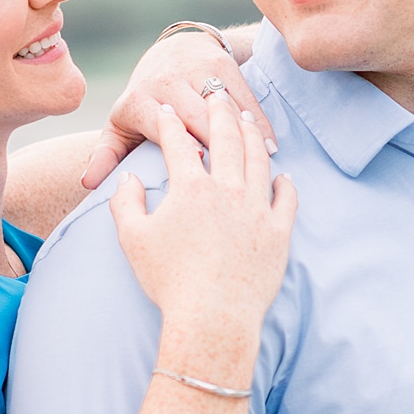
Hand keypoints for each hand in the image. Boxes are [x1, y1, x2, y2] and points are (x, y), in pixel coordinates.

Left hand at [83, 29, 271, 189]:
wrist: (175, 49)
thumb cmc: (145, 101)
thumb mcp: (122, 125)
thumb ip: (107, 154)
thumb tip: (86, 183)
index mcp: (138, 101)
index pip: (162, 126)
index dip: (183, 143)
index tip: (200, 163)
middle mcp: (165, 81)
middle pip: (196, 116)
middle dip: (216, 141)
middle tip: (234, 172)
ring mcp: (195, 69)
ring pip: (222, 107)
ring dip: (242, 135)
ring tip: (260, 163)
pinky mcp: (221, 63)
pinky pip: (243, 96)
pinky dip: (258, 121)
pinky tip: (270, 145)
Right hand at [111, 96, 296, 373]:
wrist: (213, 318)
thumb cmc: (169, 282)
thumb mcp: (133, 240)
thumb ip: (126, 203)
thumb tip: (128, 179)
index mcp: (190, 188)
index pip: (178, 142)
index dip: (171, 123)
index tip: (168, 110)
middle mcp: (227, 189)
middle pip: (226, 138)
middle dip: (219, 111)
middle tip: (217, 95)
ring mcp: (257, 209)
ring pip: (259, 160)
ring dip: (253, 136)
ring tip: (249, 122)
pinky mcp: (280, 232)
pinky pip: (286, 198)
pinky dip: (285, 183)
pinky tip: (282, 174)